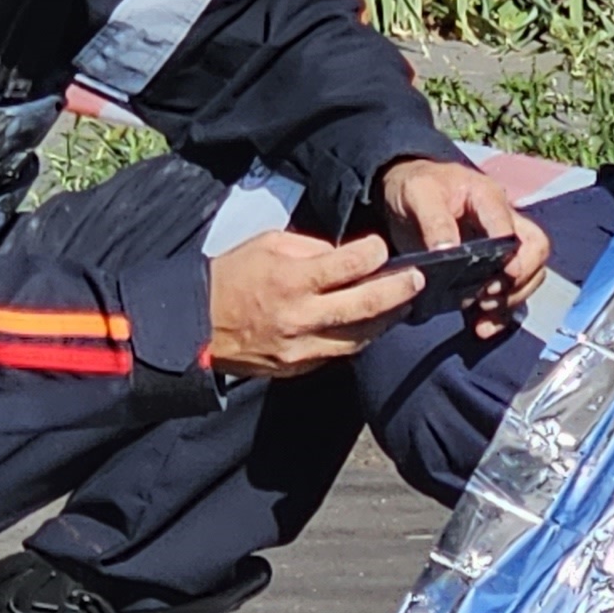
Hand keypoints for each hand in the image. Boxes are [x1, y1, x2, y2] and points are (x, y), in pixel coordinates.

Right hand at [208, 230, 419, 378]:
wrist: (195, 324)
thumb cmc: (231, 276)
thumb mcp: (267, 245)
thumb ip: (311, 249)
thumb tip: (347, 257)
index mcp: (291, 280)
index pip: (348, 266)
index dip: (373, 254)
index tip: (382, 247)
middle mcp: (300, 316)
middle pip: (364, 305)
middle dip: (397, 291)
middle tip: (417, 280)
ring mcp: (300, 348)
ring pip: (358, 337)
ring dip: (384, 320)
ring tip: (401, 304)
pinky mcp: (297, 367)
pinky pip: (338, 353)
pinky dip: (357, 338)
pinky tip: (368, 325)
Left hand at [375, 154, 551, 336]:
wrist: (402, 193)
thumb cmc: (414, 186)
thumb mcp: (418, 194)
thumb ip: (434, 221)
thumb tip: (448, 253)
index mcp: (488, 198)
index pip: (514, 228)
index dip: (514, 256)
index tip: (499, 277)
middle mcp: (503, 221)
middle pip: (535, 251)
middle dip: (520, 280)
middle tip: (488, 296)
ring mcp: (501, 247)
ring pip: (529, 275)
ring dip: (512, 299)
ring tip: (482, 311)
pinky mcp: (489, 268)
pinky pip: (508, 294)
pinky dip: (499, 314)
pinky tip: (481, 326)